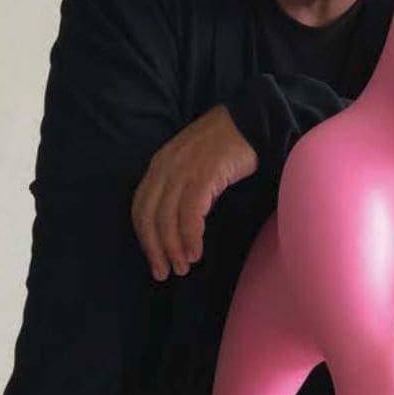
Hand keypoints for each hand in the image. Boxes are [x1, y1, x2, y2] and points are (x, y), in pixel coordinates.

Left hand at [131, 105, 257, 279]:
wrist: (252, 121)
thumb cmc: (226, 145)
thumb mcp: (193, 165)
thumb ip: (182, 188)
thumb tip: (181, 223)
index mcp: (159, 165)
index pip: (141, 208)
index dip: (145, 239)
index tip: (155, 262)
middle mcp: (165, 167)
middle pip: (149, 216)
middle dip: (155, 249)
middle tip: (165, 273)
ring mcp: (183, 170)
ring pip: (167, 218)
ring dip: (173, 248)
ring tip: (183, 267)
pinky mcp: (204, 174)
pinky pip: (190, 212)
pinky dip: (190, 236)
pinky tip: (196, 252)